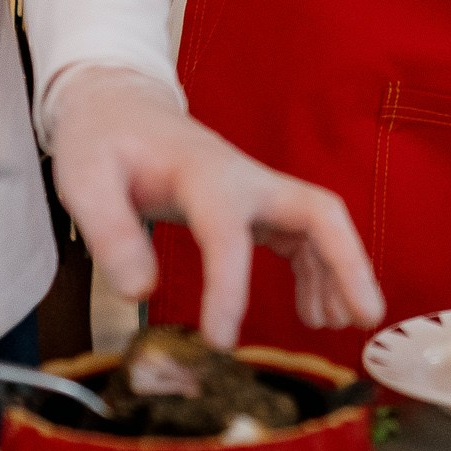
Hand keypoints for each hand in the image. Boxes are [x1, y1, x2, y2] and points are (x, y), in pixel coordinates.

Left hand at [46, 68, 383, 348]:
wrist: (118, 106)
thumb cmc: (101, 142)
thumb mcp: (84, 181)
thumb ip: (110, 235)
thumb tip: (142, 293)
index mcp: (199, 173)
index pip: (226, 230)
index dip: (228, 287)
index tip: (220, 344)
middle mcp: (243, 179)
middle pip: (319, 211)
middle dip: (348, 262)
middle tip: (366, 317)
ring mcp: (256, 190)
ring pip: (321, 225)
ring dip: (341, 273)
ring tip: (339, 327)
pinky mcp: (257, 205)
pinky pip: (303, 237)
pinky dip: (319, 274)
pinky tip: (314, 313)